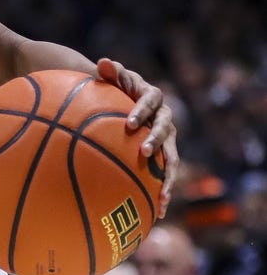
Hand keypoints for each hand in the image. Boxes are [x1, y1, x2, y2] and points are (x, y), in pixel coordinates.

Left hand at [96, 58, 179, 217]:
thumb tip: (103, 62)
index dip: (141, 111)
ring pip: (172, 157)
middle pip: (165, 130)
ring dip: (168, 176)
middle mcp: (164, 117)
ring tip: (162, 195)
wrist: (123, 100)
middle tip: (144, 152)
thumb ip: (109, 72)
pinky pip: (165, 174)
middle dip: (156, 141)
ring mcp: (166, 138)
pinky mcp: (163, 155)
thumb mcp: (110, 78)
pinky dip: (163, 191)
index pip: (150, 101)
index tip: (129, 123)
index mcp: (151, 97)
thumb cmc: (112, 88)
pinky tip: (157, 212)